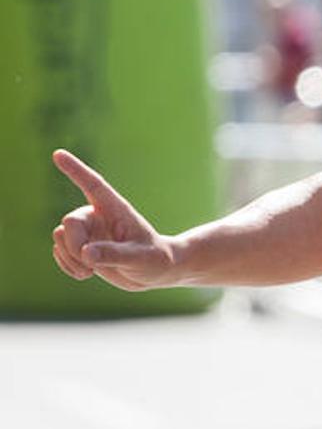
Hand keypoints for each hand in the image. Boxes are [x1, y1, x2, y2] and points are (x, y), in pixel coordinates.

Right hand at [50, 150, 179, 290]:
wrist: (155, 272)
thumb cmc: (156, 260)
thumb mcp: (141, 258)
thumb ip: (115, 255)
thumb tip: (86, 253)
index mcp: (116, 209)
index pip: (93, 185)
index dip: (75, 170)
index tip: (58, 153)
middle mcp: (98, 216)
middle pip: (69, 222)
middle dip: (74, 245)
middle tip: (90, 264)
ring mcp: (88, 231)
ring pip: (59, 236)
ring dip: (70, 258)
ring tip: (91, 270)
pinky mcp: (81, 246)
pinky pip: (58, 251)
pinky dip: (66, 265)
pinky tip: (85, 274)